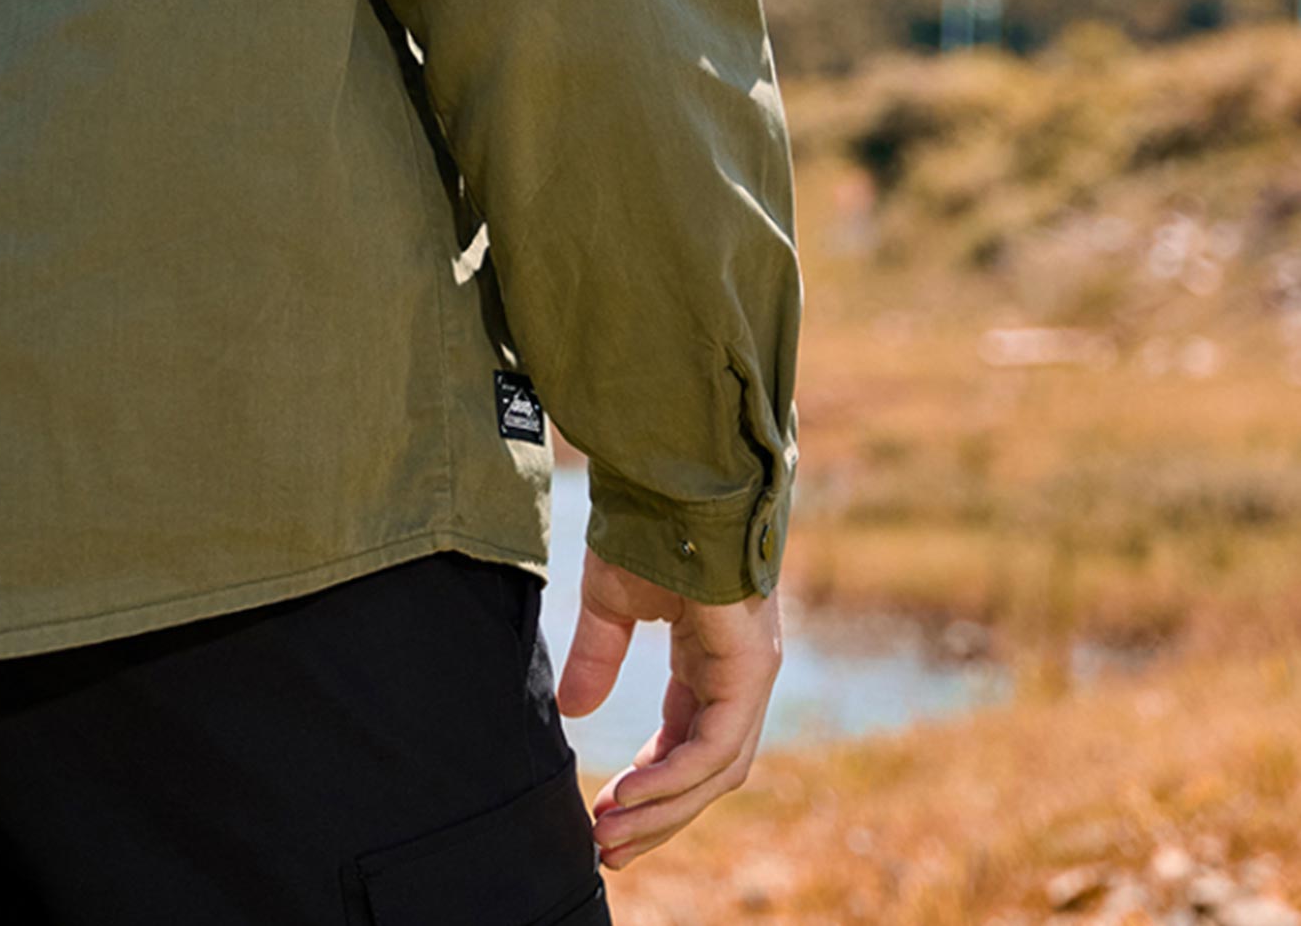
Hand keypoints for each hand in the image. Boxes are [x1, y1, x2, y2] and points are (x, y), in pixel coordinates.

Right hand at [553, 544, 782, 870]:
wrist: (668, 475)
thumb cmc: (644, 526)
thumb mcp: (610, 602)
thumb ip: (598, 656)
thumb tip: (573, 711)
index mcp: (711, 664)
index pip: (686, 745)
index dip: (648, 787)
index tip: (604, 815)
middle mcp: (739, 678)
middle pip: (705, 773)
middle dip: (656, 816)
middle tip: (607, 848)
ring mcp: (750, 675)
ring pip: (714, 772)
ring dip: (662, 810)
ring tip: (610, 834)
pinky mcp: (750, 670)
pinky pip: (715, 747)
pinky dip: (674, 779)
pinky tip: (631, 797)